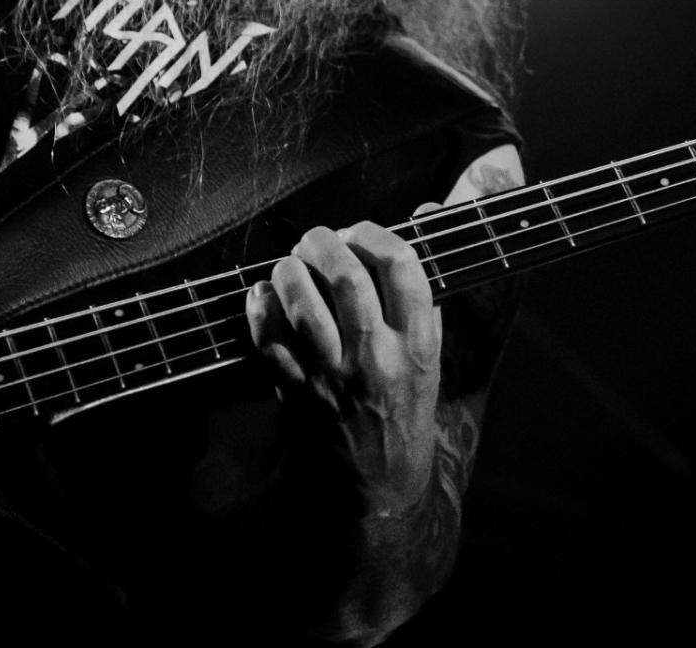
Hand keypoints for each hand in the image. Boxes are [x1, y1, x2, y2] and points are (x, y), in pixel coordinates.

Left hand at [245, 214, 442, 513]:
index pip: (401, 265)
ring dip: (288, 269)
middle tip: (317, 242)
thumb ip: (429, 279)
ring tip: (292, 266)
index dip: (374, 234)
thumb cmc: (407, 410)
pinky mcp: (296, 391)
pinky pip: (267, 336)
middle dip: (323, 243)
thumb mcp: (435, 350)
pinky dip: (260, 305)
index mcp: (417, 344)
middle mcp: (376, 358)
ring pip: (300, 299)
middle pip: (343, 274)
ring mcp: (331, 376)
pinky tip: (266, 294)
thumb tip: (433, 208)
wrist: (377, 488)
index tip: (360, 234)